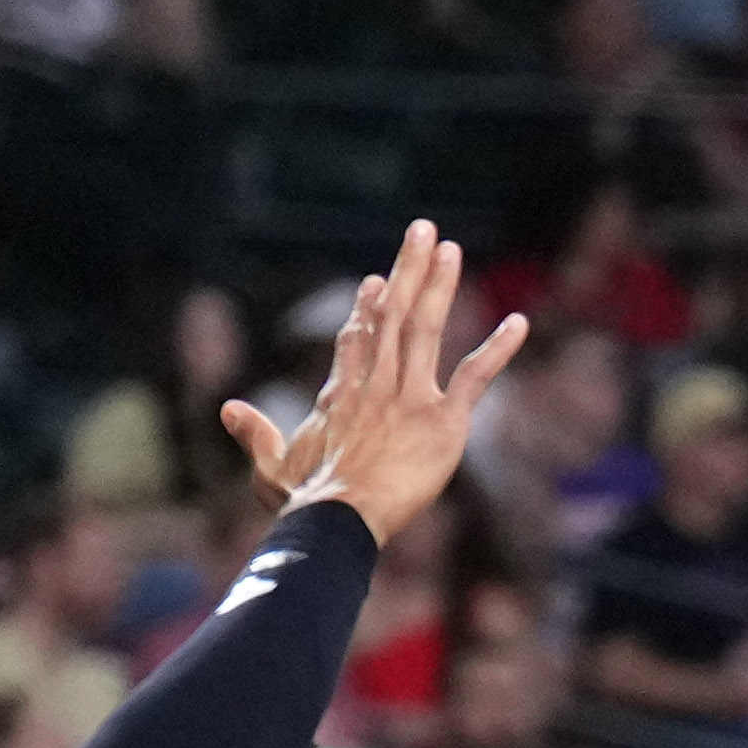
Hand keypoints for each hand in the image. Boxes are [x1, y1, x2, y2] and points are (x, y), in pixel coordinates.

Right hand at [225, 220, 529, 548]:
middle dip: (406, 270)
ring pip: (425, 328)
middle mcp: (376, 385)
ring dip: (438, 285)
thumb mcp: (269, 468)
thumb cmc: (302, 504)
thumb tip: (228, 408)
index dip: (366, 311)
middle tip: (422, 229)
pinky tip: (519, 323)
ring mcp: (410, 397)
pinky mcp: (443, 420)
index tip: (375, 282)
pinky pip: (475, 377)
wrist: (336, 517)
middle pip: (392, 316)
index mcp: (341, 396)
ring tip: (448, 247)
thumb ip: (255, 435)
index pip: (356, 342)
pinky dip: (498, 350)